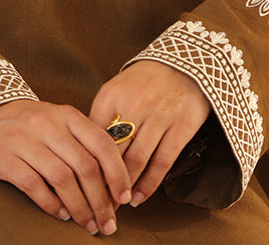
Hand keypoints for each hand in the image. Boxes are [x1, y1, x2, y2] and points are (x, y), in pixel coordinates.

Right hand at [0, 99, 132, 234]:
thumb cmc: (26, 125)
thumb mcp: (55, 122)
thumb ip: (80, 143)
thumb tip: (111, 181)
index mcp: (66, 114)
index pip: (101, 143)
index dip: (118, 173)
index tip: (125, 199)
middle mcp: (47, 123)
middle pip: (85, 166)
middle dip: (101, 201)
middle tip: (107, 224)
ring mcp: (24, 139)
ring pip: (62, 179)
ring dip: (79, 208)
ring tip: (87, 225)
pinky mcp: (4, 157)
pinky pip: (34, 185)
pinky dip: (51, 204)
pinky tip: (60, 215)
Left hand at [90, 61, 209, 206]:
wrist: (184, 63)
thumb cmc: (143, 82)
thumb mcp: (116, 90)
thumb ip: (102, 117)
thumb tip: (86, 153)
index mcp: (111, 95)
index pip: (93, 137)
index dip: (88, 165)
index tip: (83, 185)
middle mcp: (133, 104)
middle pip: (113, 152)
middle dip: (104, 182)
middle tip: (98, 203)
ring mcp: (158, 116)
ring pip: (136, 161)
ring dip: (125, 187)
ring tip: (117, 203)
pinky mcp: (180, 127)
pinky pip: (161, 162)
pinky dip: (149, 184)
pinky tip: (139, 197)